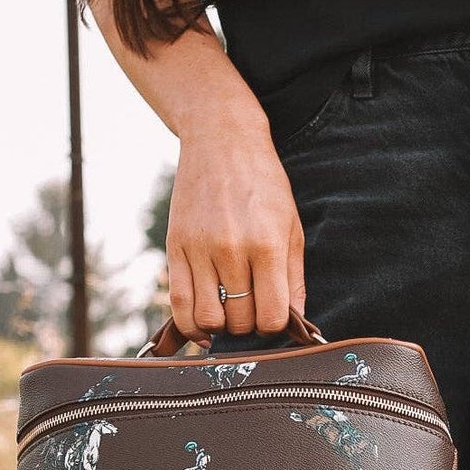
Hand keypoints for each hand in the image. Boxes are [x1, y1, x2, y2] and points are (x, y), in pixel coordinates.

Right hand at [165, 103, 305, 338]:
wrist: (221, 142)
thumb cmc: (263, 185)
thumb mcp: (291, 228)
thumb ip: (293, 278)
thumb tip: (295, 323)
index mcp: (266, 246)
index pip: (271, 317)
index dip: (274, 326)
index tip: (272, 316)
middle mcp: (231, 250)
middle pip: (240, 321)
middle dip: (249, 325)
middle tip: (251, 308)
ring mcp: (199, 250)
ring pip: (208, 319)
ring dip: (222, 327)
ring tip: (229, 311)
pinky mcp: (174, 247)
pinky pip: (177, 303)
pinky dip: (191, 325)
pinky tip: (203, 326)